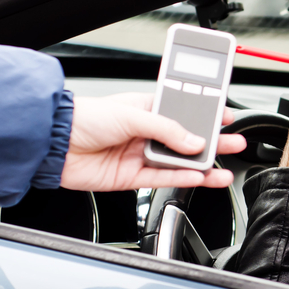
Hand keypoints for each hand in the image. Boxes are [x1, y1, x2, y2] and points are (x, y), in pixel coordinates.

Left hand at [60, 93, 246, 191]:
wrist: (54, 145)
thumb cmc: (84, 118)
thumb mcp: (132, 115)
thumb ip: (167, 129)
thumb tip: (194, 141)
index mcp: (147, 109)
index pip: (185, 111)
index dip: (207, 114)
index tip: (227, 117)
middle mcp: (146, 132)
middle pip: (187, 139)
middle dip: (212, 141)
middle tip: (235, 143)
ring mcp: (140, 155)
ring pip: (179, 162)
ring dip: (201, 166)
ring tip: (223, 168)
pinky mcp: (132, 177)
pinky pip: (164, 178)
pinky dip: (183, 179)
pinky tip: (200, 178)